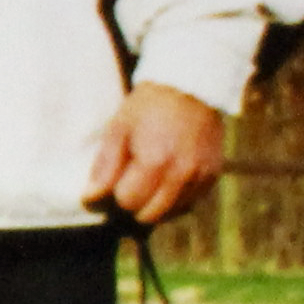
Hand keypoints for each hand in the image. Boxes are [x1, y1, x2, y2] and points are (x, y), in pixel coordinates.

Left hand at [85, 83, 225, 227]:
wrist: (191, 88)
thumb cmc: (148, 107)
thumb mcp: (118, 129)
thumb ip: (104, 167)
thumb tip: (90, 199)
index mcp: (156, 161)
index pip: (128, 202)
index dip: (116, 194)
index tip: (115, 179)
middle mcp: (183, 174)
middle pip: (150, 215)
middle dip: (134, 204)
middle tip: (129, 183)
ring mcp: (201, 177)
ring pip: (170, 214)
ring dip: (154, 204)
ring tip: (148, 178)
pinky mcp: (212, 176)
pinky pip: (188, 204)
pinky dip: (173, 199)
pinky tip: (165, 178)